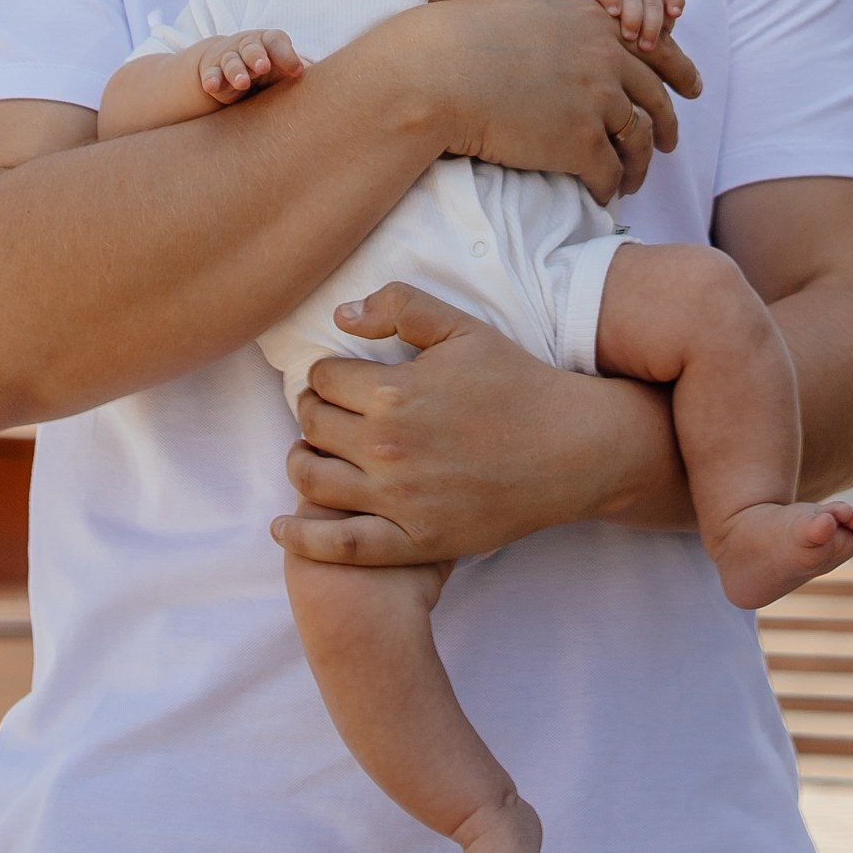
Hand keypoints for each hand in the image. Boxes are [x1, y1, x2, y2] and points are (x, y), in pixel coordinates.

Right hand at [196, 29, 302, 107]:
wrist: (230, 65)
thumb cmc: (267, 68)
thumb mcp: (283, 67)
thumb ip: (299, 71)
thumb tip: (332, 81)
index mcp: (269, 42)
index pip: (277, 40)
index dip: (287, 54)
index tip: (297, 71)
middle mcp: (248, 46)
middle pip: (252, 47)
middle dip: (258, 56)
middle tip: (264, 67)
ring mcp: (229, 57)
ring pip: (231, 61)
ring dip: (236, 70)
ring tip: (242, 83)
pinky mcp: (213, 72)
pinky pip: (211, 74)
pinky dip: (211, 79)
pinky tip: (212, 86)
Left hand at [274, 282, 679, 562]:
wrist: (568, 449)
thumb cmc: (516, 382)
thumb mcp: (462, 327)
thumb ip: (400, 307)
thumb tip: (341, 315)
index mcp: (393, 391)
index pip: (323, 378)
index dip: (324, 372)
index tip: (336, 376)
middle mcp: (386, 447)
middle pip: (312, 425)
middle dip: (310, 411)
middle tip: (324, 410)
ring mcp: (397, 500)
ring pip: (313, 480)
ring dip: (300, 461)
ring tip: (311, 451)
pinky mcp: (413, 540)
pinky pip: (341, 545)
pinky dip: (304, 536)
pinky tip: (283, 527)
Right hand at [402, 0, 699, 201]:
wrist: (438, 73)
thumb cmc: (466, 42)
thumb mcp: (531, 17)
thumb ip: (567, 30)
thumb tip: (579, 47)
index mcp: (596, 22)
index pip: (656, 47)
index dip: (680, 70)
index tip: (692, 88)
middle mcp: (607, 57)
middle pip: (656, 98)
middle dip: (667, 125)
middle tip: (668, 144)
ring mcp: (597, 100)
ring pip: (639, 141)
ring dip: (640, 166)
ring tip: (632, 181)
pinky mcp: (581, 142)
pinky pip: (611, 173)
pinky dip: (611, 189)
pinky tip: (602, 197)